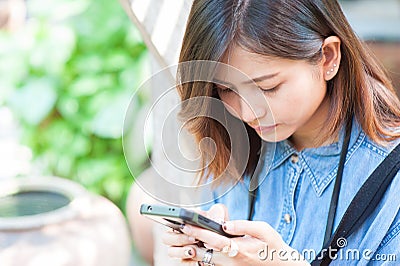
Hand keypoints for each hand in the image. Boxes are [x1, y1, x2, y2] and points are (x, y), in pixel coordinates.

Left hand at [162, 204, 309, 264]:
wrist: (280, 265)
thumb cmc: (272, 246)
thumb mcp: (264, 231)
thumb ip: (244, 225)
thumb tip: (225, 224)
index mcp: (239, 249)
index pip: (213, 239)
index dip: (198, 231)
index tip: (185, 224)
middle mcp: (229, 259)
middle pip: (202, 250)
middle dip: (187, 241)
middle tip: (172, 232)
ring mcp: (226, 264)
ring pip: (202, 258)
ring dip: (188, 249)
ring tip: (174, 240)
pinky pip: (206, 261)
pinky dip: (195, 254)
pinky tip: (186, 247)